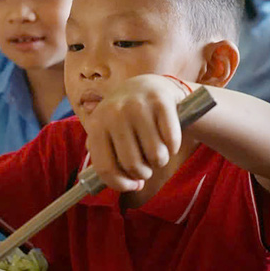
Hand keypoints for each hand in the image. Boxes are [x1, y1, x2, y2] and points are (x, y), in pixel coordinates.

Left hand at [85, 74, 186, 192]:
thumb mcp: (107, 132)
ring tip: (157, 152)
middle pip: (132, 164)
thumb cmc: (125, 119)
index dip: (121, 184)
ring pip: (156, 155)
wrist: (146, 85)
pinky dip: (173, 147)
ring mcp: (137, 105)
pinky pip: (172, 141)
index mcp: (96, 125)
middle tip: (147, 166)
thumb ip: (108, 159)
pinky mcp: (161, 101)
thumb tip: (131, 185)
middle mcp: (114, 113)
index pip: (105, 168)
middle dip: (144, 173)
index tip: (133, 185)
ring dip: (160, 161)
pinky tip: (169, 139)